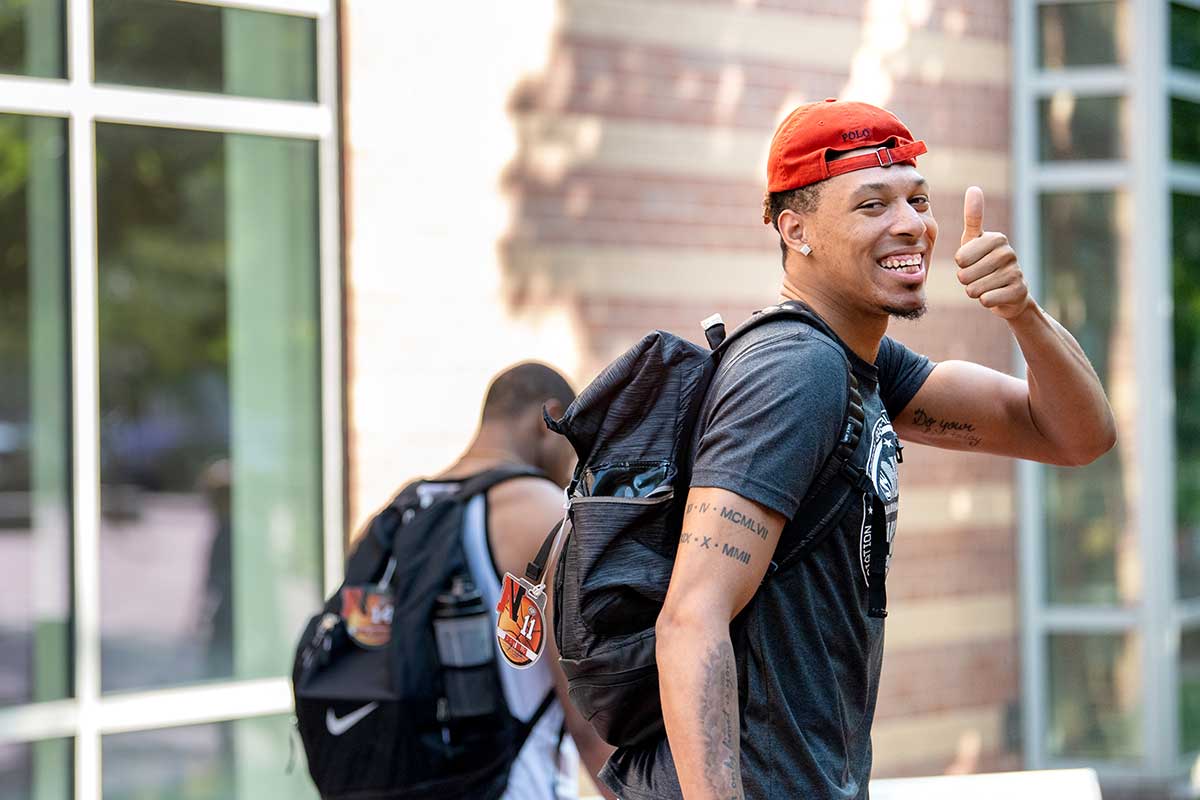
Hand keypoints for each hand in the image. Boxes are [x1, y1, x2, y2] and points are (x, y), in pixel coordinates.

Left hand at [955, 186, 1030, 319]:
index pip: (960, 258)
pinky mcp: (1019, 291)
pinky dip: (985, 301)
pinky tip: (995, 295)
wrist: (1008, 292)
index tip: (971, 262)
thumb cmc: (984, 262)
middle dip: (966, 280)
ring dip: (975, 291)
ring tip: (986, 285)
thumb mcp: (975, 240)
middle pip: (965, 275)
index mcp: (996, 238)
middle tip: (979, 276)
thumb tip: (974, 188)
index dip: (961, 265)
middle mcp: (1009, 253)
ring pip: (974, 289)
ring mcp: (1016, 272)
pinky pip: (986, 300)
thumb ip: (973, 217)